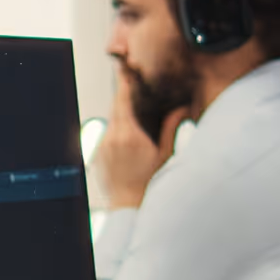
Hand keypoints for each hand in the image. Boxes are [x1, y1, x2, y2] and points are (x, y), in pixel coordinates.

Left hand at [95, 63, 186, 209]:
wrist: (128, 209)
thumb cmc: (150, 184)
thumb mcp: (165, 155)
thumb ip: (172, 129)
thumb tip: (182, 109)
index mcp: (129, 135)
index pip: (123, 101)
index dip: (124, 84)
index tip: (126, 70)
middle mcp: (112, 138)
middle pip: (116, 108)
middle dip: (124, 97)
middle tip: (133, 86)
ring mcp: (102, 147)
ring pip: (110, 121)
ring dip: (122, 116)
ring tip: (135, 113)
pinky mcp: (97, 155)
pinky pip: (107, 135)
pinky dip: (117, 131)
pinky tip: (129, 138)